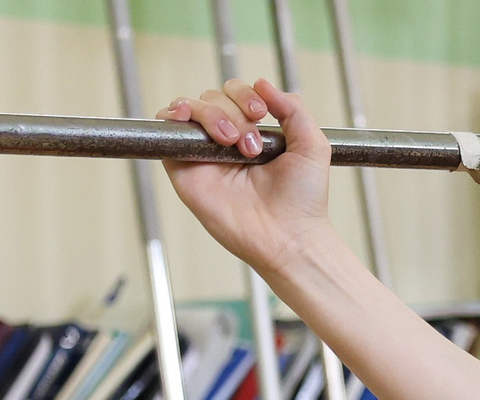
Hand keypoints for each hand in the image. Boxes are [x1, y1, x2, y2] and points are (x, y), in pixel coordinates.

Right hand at [158, 79, 332, 275]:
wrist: (289, 236)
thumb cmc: (303, 200)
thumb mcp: (311, 145)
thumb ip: (292, 108)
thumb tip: (263, 83)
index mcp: (253, 133)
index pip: (236, 94)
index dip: (245, 95)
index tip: (260, 113)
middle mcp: (226, 141)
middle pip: (213, 97)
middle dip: (233, 111)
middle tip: (250, 145)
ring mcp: (205, 155)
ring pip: (191, 108)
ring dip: (212, 115)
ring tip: (231, 142)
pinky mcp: (185, 170)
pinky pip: (167, 131)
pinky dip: (173, 116)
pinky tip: (186, 117)